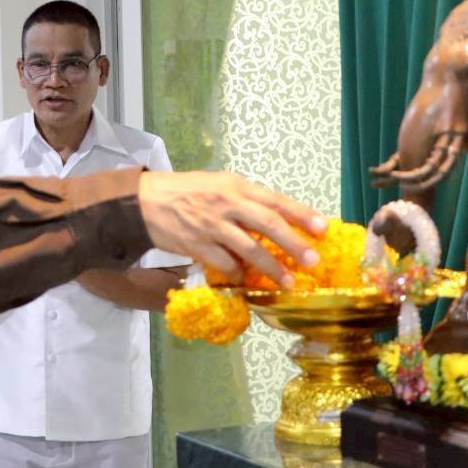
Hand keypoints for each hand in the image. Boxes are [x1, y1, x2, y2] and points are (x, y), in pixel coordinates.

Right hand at [138, 172, 325, 286]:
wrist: (145, 202)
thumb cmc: (186, 191)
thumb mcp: (218, 185)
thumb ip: (245, 201)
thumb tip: (277, 221)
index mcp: (236, 186)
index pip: (275, 200)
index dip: (301, 214)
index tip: (323, 228)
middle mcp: (227, 203)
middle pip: (268, 224)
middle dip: (294, 244)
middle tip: (314, 261)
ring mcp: (212, 226)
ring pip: (250, 249)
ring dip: (272, 268)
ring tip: (289, 282)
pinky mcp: (197, 246)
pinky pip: (225, 264)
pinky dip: (238, 274)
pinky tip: (245, 280)